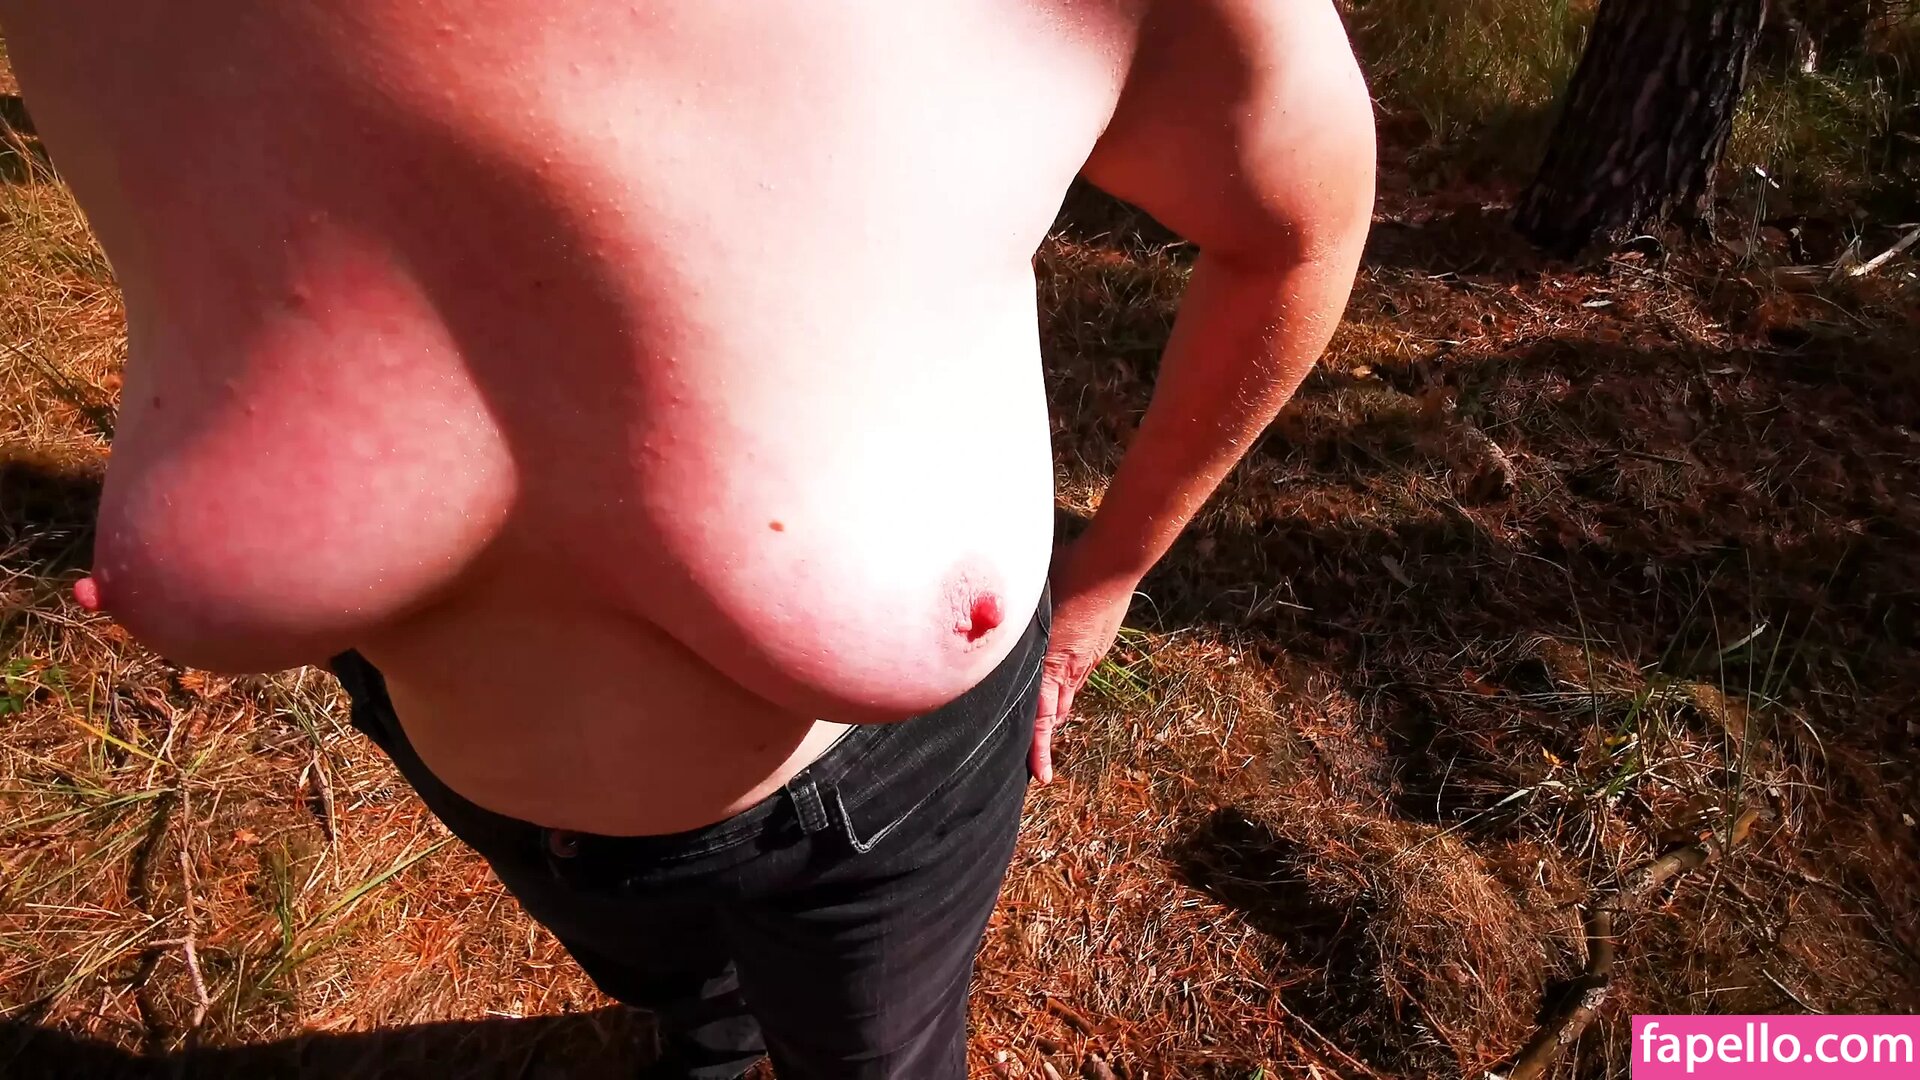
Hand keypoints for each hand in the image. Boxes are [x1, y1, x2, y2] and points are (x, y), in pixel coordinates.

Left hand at [1030, 558, 1136, 783]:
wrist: (1112, 563)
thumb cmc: (1066, 572)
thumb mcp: (1031, 600)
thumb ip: (1013, 622)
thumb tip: (987, 624)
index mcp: (1052, 663)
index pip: (1043, 717)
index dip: (1039, 749)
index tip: (1041, 777)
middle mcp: (1072, 667)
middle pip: (1056, 712)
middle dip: (1043, 731)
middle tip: (1030, 750)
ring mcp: (1089, 657)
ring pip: (1068, 694)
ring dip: (1055, 708)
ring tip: (1041, 720)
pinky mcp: (1097, 645)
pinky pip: (1078, 675)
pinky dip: (1065, 683)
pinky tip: (1056, 675)